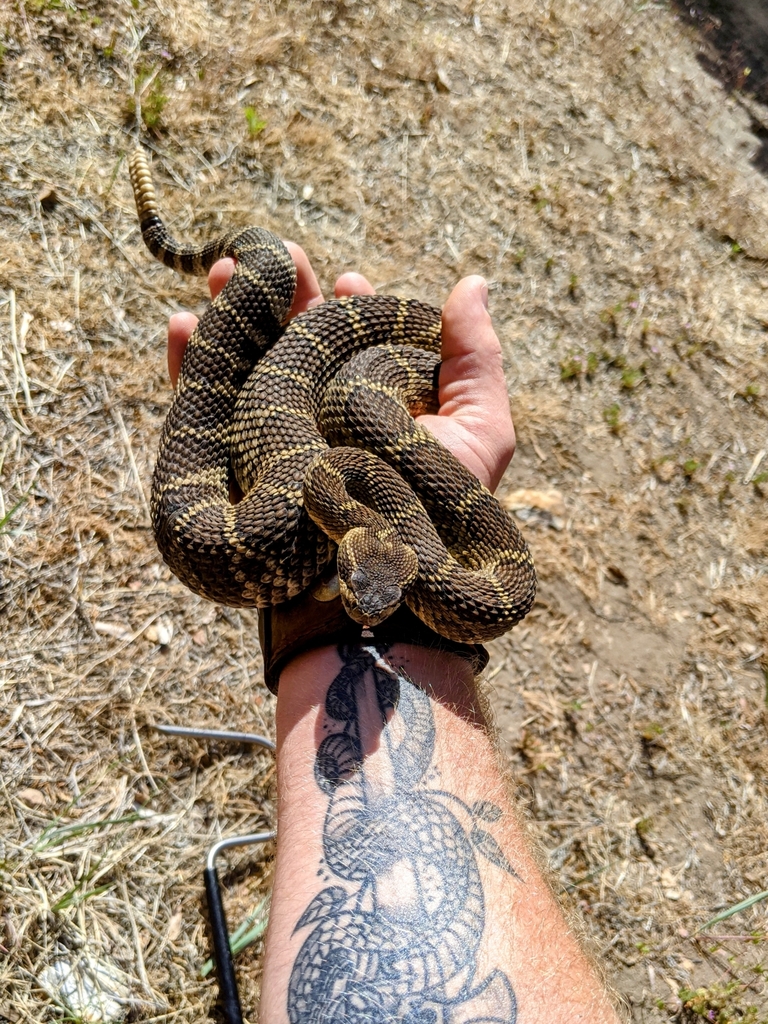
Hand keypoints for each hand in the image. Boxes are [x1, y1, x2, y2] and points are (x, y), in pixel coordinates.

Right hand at [167, 245, 514, 491]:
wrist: (384, 582)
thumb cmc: (439, 513)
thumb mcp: (481, 432)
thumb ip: (475, 359)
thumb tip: (470, 281)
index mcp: (377, 407)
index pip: (359, 345)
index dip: (354, 309)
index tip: (350, 281)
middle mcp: (325, 420)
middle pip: (298, 345)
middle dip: (287, 298)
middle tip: (277, 255)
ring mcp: (280, 441)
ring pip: (248, 365)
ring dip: (233, 316)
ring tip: (224, 271)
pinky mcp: (235, 464)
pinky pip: (203, 408)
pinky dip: (186, 365)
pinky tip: (182, 324)